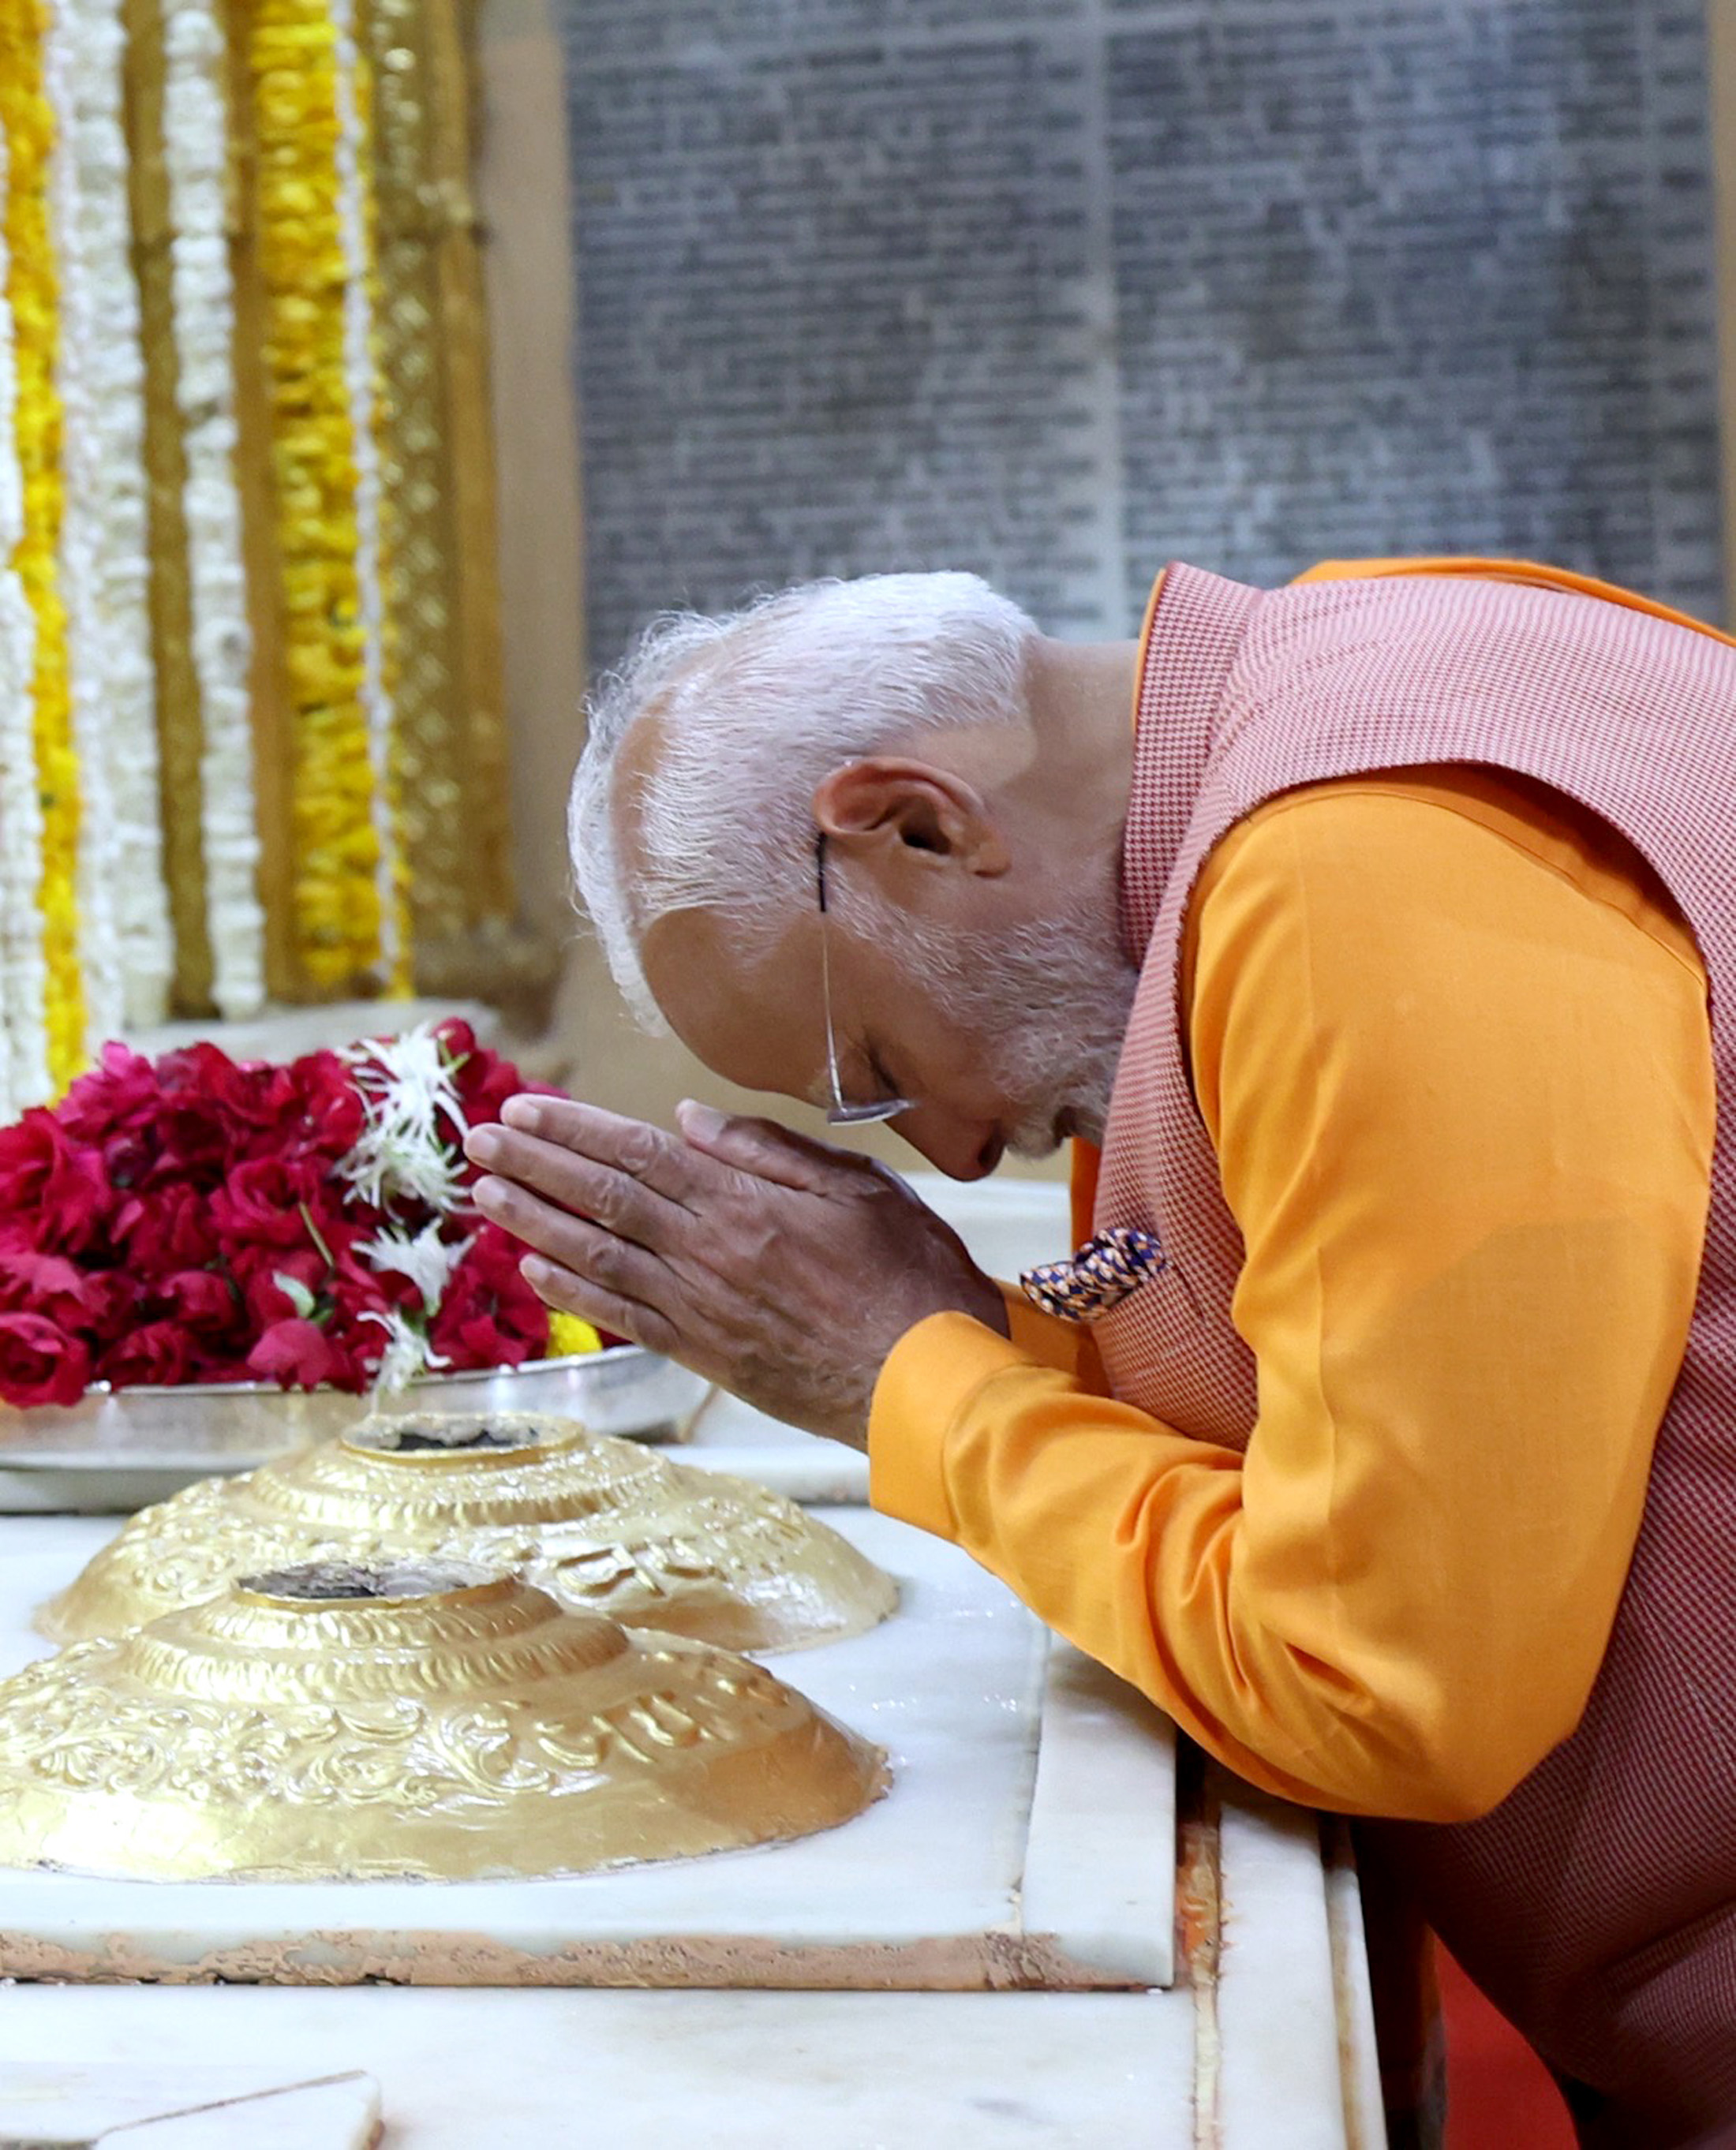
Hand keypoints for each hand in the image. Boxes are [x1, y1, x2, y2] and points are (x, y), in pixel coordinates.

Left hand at [462, 1096, 1009, 1448]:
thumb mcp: (858, 1184)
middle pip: (602, 1199)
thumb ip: (767, 1149)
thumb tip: (686, 1119)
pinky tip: (537, 1270)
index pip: (636, 1153)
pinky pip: (623, 1316)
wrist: (924, 1379)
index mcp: (742, 1202)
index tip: (522, 1109)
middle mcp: (707, 1252)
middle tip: (479, 1142)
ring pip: (597, 1256)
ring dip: (534, 1224)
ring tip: (485, 1196)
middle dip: (534, 1166)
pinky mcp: (704, 1353)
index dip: (572, 1130)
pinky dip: (575, 1292)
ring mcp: (700, 1307)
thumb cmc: (908, 1274)